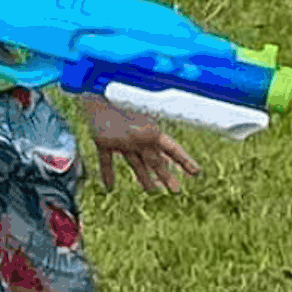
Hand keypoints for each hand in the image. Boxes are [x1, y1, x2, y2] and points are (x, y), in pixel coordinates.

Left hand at [75, 95, 199, 192]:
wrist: (96, 100)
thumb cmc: (121, 116)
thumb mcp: (141, 137)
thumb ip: (150, 152)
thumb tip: (158, 165)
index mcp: (152, 133)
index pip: (172, 149)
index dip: (185, 161)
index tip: (196, 172)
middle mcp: (139, 137)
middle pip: (155, 160)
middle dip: (166, 175)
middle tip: (176, 190)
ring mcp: (122, 139)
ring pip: (135, 162)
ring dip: (143, 177)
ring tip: (151, 191)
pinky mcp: (103, 141)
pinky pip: (107, 159)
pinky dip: (108, 172)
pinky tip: (109, 186)